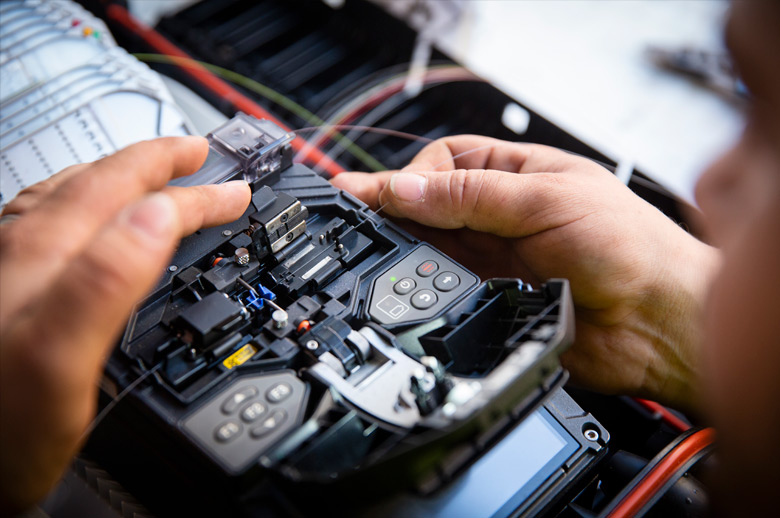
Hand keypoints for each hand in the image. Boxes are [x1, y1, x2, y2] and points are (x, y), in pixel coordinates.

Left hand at [0, 137, 250, 513]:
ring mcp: (5, 266)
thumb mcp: (60, 361)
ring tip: (150, 173)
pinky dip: (88, 207)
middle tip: (200, 157)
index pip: (135, 199)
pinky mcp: (1, 288)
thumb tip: (161, 217)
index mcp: (45, 257)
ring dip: (122, 180)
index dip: (194, 194)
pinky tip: (85, 220)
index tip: (235, 193)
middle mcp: (19, 250)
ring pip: (71, 199)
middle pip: (101, 184)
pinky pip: (49, 223)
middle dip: (159, 165)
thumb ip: (108, 279)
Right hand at [332, 135, 718, 412]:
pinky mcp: (493, 301)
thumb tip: (406, 189)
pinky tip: (407, 284)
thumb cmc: (630, 246)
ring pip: (432, 250)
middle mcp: (502, 215)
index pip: (445, 163)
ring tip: (375, 251)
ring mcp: (496, 259)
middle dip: (394, 212)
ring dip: (405, 250)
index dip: (409, 177)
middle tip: (352, 221)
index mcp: (518, 175)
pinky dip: (423, 288)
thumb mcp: (547, 201)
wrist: (659, 322)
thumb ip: (472, 197)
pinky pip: (445, 291)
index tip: (377, 195)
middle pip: (431, 206)